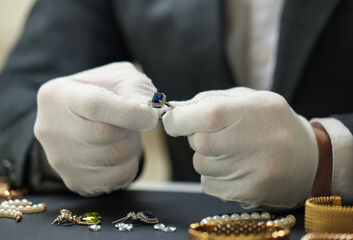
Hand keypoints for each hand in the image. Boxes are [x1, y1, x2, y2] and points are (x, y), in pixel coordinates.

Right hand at [34, 62, 157, 195]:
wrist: (81, 119)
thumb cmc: (104, 93)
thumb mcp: (120, 77)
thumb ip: (136, 89)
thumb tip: (150, 113)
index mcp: (58, 94)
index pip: (94, 105)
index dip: (128, 112)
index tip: (151, 116)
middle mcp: (51, 129)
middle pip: (105, 135)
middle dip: (131, 127)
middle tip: (134, 120)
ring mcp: (60, 159)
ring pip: (114, 157)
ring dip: (132, 145)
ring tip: (123, 133)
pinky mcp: (75, 181)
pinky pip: (118, 178)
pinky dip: (130, 164)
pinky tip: (121, 151)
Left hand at [163, 87, 318, 207]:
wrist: (308, 158)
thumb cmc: (271, 122)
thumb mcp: (248, 99)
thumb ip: (209, 100)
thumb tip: (174, 111)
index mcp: (248, 111)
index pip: (199, 116)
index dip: (179, 119)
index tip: (176, 120)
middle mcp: (249, 142)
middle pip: (197, 142)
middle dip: (199, 136)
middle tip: (220, 134)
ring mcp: (249, 171)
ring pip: (201, 164)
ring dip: (209, 157)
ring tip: (235, 152)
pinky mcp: (247, 193)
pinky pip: (209, 184)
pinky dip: (216, 175)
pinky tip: (238, 168)